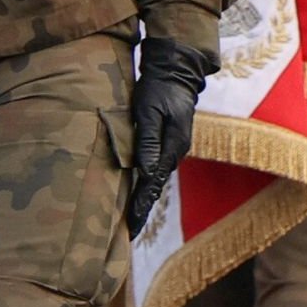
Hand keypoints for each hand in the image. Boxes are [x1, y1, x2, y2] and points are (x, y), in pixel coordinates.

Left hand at [123, 36, 218, 235]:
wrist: (176, 71)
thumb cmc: (158, 89)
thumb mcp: (149, 112)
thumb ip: (146, 141)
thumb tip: (144, 172)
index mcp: (172, 148)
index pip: (153, 185)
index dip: (141, 207)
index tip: (131, 228)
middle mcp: (175, 152)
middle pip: (155, 187)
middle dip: (143, 209)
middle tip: (129, 234)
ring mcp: (173, 147)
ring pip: (156, 179)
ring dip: (144, 198)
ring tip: (132, 219)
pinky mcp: (168, 142)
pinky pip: (156, 167)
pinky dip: (146, 183)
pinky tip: (139, 190)